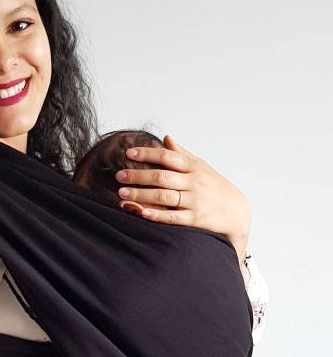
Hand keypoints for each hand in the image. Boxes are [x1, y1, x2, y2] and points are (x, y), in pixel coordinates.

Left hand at [116, 135, 250, 260]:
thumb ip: (182, 154)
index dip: (147, 153)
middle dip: (138, 175)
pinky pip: (172, 216)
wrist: (237, 212)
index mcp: (193, 167)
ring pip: (163, 196)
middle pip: (161, 176)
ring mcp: (194, 200)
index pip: (167, 156)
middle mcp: (193, 182)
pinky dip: (156, 214)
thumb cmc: (214, 187)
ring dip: (141, 194)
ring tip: (122, 194)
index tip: (128, 153)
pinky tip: (141, 212)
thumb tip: (166, 138)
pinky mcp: (194, 219)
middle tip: (119, 176)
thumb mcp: (201, 167)